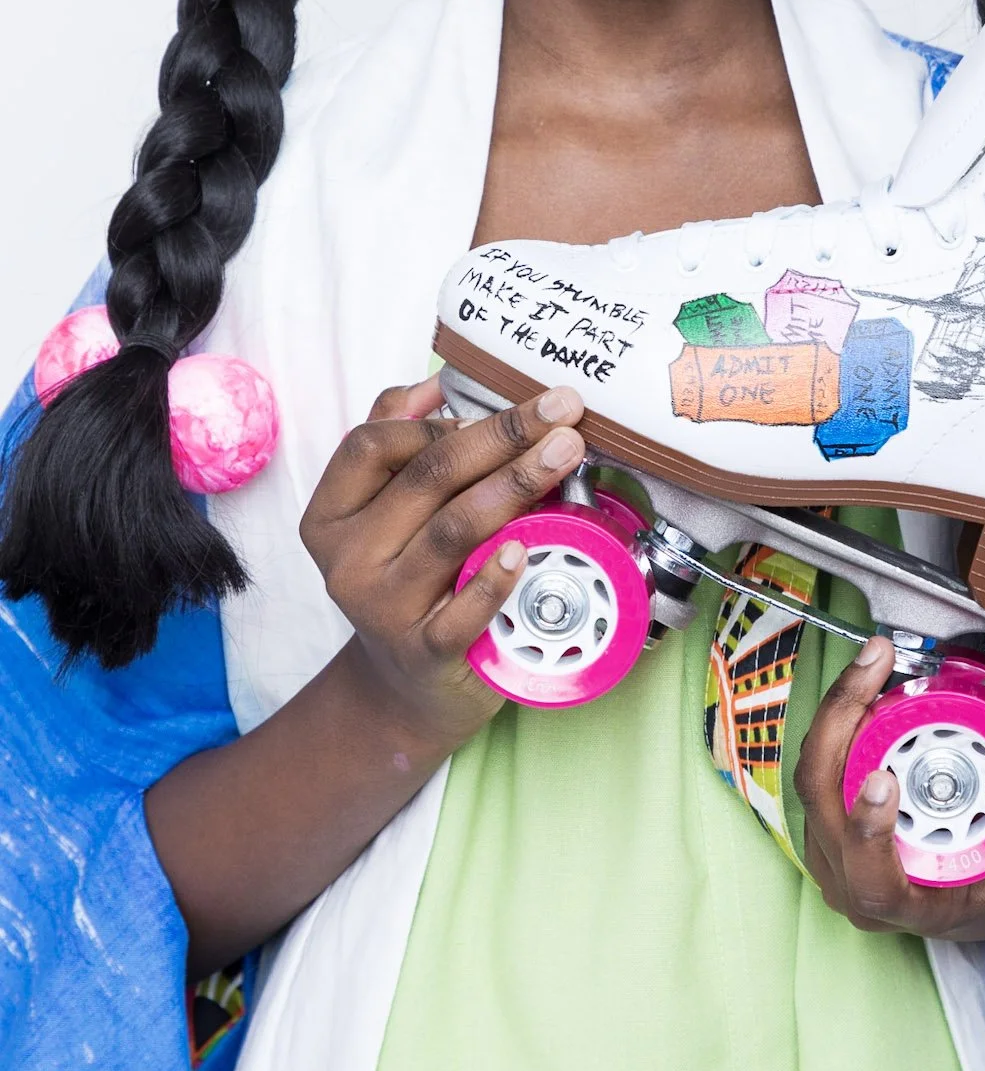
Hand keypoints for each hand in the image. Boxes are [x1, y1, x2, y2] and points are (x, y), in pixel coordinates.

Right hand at [300, 377, 586, 756]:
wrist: (404, 688)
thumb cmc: (408, 579)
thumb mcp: (386, 512)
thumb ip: (398, 439)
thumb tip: (435, 383)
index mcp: (333, 514)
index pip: (373, 444)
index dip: (438, 418)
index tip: (506, 401)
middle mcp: (349, 559)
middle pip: (427, 477)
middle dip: (502, 435)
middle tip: (562, 410)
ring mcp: (382, 609)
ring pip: (453, 530)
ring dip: (515, 484)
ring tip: (565, 453)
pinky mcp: (424, 653)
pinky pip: (461, 612)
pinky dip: (495, 579)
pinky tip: (527, 548)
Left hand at [794, 636, 984, 940]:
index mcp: (913, 906)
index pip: (872, 882)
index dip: (866, 833)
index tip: (884, 781)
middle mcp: (859, 883)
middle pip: (822, 802)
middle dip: (840, 725)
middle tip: (875, 668)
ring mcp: (835, 850)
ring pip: (814, 774)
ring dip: (839, 711)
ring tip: (874, 662)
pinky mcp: (829, 817)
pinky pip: (821, 762)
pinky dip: (840, 718)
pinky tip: (869, 682)